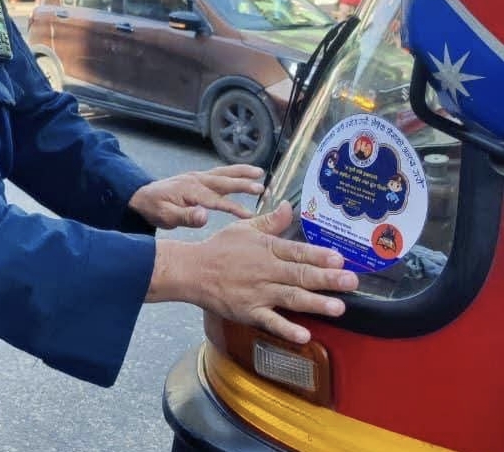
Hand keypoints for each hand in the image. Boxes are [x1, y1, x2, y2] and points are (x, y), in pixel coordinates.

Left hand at [128, 164, 264, 228]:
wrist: (142, 196)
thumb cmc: (154, 208)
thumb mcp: (165, 217)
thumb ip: (185, 217)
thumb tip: (204, 216)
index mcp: (189, 191)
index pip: (215, 201)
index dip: (233, 208)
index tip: (249, 215)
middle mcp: (196, 180)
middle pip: (223, 182)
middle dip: (243, 184)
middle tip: (262, 188)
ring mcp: (197, 177)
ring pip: (223, 173)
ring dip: (241, 172)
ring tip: (260, 172)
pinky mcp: (198, 177)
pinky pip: (218, 172)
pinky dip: (233, 171)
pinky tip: (244, 172)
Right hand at [147, 201, 357, 343]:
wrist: (192, 270)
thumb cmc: (219, 248)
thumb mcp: (243, 228)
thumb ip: (270, 221)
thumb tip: (289, 206)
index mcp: (265, 248)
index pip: (296, 251)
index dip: (318, 255)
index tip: (339, 258)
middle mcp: (265, 270)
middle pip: (299, 274)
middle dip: (327, 279)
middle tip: (351, 281)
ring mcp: (258, 292)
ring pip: (291, 298)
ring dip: (315, 303)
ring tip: (338, 307)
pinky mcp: (249, 311)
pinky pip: (270, 321)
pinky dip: (286, 329)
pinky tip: (304, 336)